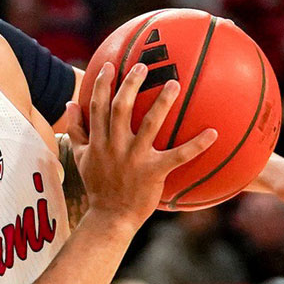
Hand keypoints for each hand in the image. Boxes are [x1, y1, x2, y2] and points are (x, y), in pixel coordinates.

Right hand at [69, 63, 216, 226]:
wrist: (110, 217)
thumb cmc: (97, 186)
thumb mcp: (81, 157)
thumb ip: (76, 130)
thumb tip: (70, 104)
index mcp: (98, 141)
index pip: (97, 106)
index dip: (102, 84)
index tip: (109, 65)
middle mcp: (115, 146)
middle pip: (121, 108)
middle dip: (130, 84)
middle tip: (143, 66)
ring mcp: (134, 158)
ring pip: (149, 124)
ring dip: (162, 102)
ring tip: (173, 84)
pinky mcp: (154, 172)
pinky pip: (178, 155)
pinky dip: (196, 145)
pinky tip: (213, 133)